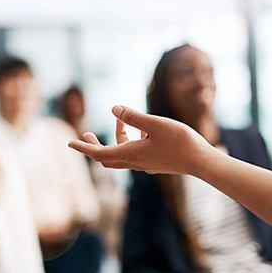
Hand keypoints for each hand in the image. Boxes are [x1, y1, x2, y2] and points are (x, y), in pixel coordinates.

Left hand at [68, 106, 214, 175]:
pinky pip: (135, 153)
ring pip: (122, 154)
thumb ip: (134, 117)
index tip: (69, 142)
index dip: (83, 147)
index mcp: (131, 154)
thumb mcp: (155, 124)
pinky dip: (131, 141)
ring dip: (117, 138)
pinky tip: (142, 129)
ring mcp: (146, 164)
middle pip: (107, 157)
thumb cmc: (180, 142)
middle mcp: (135, 162)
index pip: (99, 153)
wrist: (202, 162)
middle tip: (86, 134)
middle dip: (94, 146)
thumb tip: (113, 108)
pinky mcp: (155, 162)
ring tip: (120, 120)